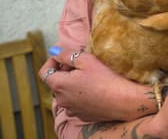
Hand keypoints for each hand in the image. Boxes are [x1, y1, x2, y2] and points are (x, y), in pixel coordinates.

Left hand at [39, 48, 154, 121]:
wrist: (124, 101)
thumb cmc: (106, 78)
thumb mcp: (86, 59)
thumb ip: (67, 55)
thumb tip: (57, 52)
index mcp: (59, 85)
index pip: (44, 72)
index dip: (51, 62)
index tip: (62, 57)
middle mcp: (61, 99)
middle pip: (56, 82)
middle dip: (64, 72)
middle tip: (80, 65)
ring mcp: (71, 109)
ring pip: (66, 93)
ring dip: (72, 84)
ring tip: (89, 77)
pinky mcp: (82, 115)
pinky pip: (75, 102)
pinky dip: (80, 94)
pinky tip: (94, 90)